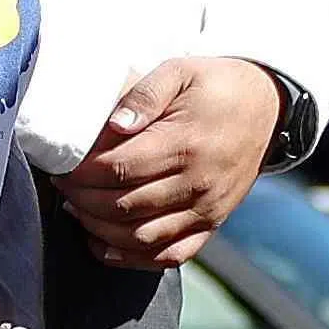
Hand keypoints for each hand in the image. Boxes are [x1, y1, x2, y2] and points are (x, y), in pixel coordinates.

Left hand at [62, 53, 295, 266]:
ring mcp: (207, 210)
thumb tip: (113, 124)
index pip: (119, 168)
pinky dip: (131, 257)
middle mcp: (198, 183)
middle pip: (124, 205)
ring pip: (140, 236)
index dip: (82, 171)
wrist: (267, 107)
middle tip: (61, 185)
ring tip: (75, 209)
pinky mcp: (211, 224)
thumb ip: (143, 94)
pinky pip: (169, 256)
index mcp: (187, 143)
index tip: (61, 165)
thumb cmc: (216, 86)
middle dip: (82, 199)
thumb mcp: (179, 71)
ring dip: (99, 228)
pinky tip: (103, 244)